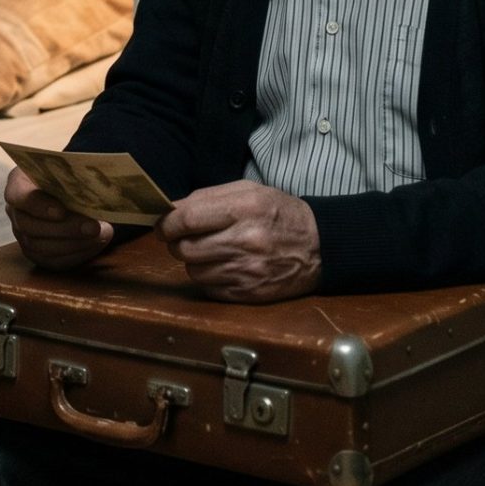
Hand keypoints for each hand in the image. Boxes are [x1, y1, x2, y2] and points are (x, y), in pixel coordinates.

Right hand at [5, 168, 115, 269]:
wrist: (73, 195)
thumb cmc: (70, 178)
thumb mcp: (69, 171)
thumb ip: (75, 178)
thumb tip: (96, 188)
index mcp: (18, 184)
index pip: (18, 196)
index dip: (38, 206)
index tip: (62, 211)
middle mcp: (16, 211)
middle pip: (29, 226)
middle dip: (65, 229)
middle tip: (93, 227)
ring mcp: (23, 235)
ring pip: (41, 247)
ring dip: (74, 243)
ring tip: (101, 234)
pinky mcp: (37, 254)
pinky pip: (53, 261)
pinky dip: (77, 254)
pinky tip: (96, 243)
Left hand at [157, 181, 321, 302]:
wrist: (321, 247)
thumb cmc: (280, 214)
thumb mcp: (249, 191)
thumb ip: (207, 197)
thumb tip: (170, 210)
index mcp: (244, 209)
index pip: (187, 219)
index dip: (166, 224)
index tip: (163, 225)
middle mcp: (245, 241)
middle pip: (184, 248)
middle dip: (176, 243)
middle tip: (184, 238)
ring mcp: (247, 271)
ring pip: (193, 271)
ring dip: (194, 261)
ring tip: (211, 251)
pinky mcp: (249, 294)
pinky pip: (209, 288)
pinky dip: (209, 278)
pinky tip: (224, 266)